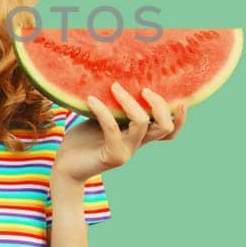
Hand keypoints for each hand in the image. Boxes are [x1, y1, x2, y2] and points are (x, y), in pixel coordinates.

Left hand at [52, 82, 186, 184]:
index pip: (169, 131)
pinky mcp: (111, 157)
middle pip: (165, 127)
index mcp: (138, 136)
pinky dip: (103, 111)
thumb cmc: (82, 142)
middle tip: (143, 89)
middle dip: (159, 104)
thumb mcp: (101, 120)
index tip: (180, 99)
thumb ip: (114, 108)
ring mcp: (126, 152)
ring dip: (130, 102)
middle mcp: (136, 145)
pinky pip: (112, 129)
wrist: (65, 167)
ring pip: (142, 124)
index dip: (180, 118)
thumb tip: (118, 78)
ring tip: (115, 87)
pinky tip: (91, 99)